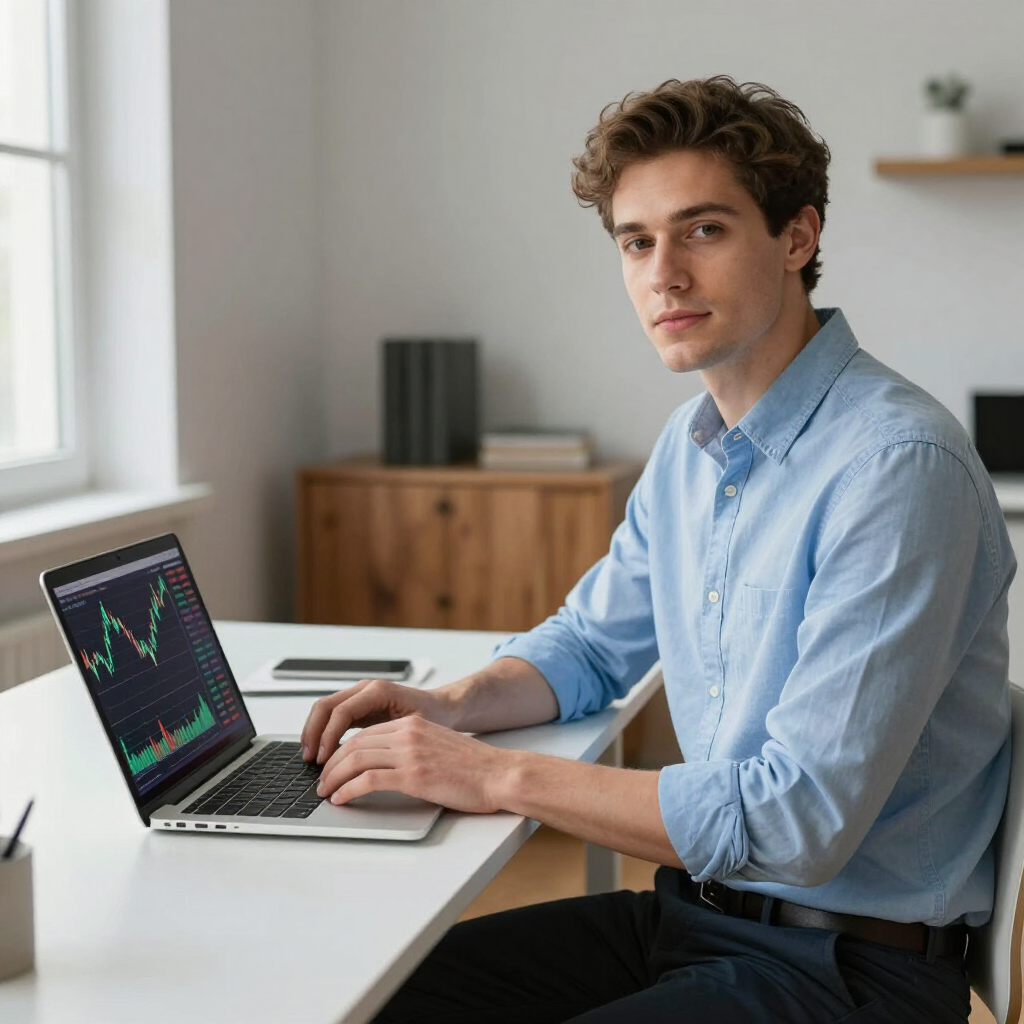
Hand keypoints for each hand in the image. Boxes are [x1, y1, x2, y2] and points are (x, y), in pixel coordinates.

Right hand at [300, 678, 454, 763]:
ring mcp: (361, 695)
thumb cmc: (434, 717)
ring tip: (311, 758)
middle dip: (313, 733)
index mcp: (378, 691)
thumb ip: (390, 738)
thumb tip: (366, 756)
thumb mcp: (414, 728)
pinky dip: (323, 732)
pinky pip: (332, 716)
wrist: (445, 707)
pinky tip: (322, 752)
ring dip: (314, 732)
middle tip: (310, 759)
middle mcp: (366, 689)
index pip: (341, 712)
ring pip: (324, 709)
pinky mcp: (359, 706)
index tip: (324, 758)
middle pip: (325, 706)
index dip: (328, 736)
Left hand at [315, 715, 512, 811]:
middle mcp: (408, 733)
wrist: (499, 774)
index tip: (332, 765)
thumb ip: (412, 748)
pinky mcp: (413, 775)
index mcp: (413, 724)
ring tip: (326, 792)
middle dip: (332, 764)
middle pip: (355, 744)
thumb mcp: (437, 746)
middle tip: (322, 781)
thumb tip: (385, 766)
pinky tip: (342, 798)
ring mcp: (410, 753)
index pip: (365, 733)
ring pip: (356, 759)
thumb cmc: (474, 768)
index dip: (342, 750)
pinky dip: (349, 790)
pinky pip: (368, 779)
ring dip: (334, 777)